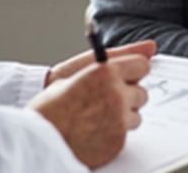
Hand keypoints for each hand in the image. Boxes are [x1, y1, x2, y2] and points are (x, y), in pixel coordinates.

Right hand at [29, 54, 151, 168]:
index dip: (132, 70)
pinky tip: (95, 130)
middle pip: (142, 92)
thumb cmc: (53, 100)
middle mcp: (117, 95)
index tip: (126, 75)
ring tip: (97, 116)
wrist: (37, 136)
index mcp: (107, 72)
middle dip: (128, 95)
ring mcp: (119, 120)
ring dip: (123, 115)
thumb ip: (120, 56)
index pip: (142, 65)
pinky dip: (114, 133)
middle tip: (107, 99)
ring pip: (136, 115)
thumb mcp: (82, 69)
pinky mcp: (118, 141)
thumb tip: (151, 47)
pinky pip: (126, 134)